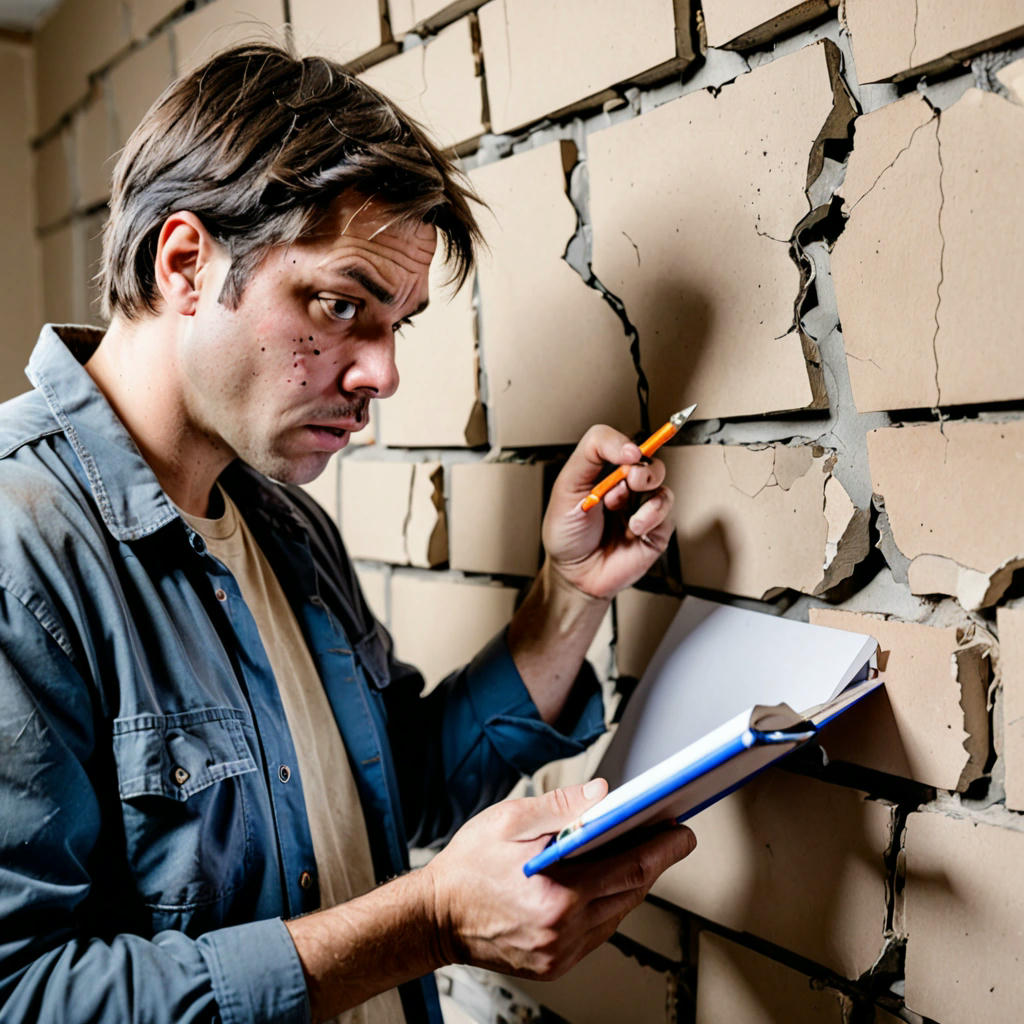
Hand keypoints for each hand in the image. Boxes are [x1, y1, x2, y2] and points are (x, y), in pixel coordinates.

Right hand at [424, 780, 696, 978]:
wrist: (435, 917)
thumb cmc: (468, 868)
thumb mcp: (509, 820)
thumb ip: (561, 806)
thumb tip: (602, 794)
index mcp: (558, 894)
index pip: (631, 868)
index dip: (663, 848)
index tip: (682, 832)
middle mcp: (564, 930)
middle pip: (631, 892)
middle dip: (655, 861)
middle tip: (670, 837)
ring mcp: (561, 952)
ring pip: (618, 915)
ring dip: (633, 884)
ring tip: (641, 853)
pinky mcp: (556, 963)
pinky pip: (598, 932)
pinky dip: (609, 906)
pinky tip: (608, 884)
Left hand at [543, 425, 674, 598]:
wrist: (573, 574)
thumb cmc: (566, 534)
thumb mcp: (567, 486)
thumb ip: (590, 455)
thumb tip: (626, 445)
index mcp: (602, 472)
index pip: (620, 443)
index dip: (624, 444)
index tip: (625, 453)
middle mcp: (624, 487)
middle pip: (647, 459)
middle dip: (642, 467)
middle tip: (629, 478)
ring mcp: (640, 507)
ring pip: (660, 482)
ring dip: (648, 489)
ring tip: (625, 507)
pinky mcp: (655, 529)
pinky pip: (667, 511)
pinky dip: (653, 516)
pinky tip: (635, 527)